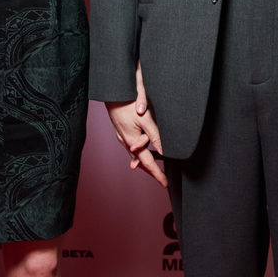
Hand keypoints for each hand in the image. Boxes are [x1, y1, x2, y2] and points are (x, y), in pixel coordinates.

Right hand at [106, 66, 166, 186]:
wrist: (112, 92)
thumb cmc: (128, 103)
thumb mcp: (146, 120)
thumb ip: (155, 136)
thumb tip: (163, 152)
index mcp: (132, 141)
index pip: (147, 162)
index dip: (157, 174)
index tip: (165, 184)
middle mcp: (125, 141)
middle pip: (140, 161)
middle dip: (151, 170)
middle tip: (161, 178)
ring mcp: (121, 136)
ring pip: (135, 153)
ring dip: (144, 161)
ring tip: (153, 168)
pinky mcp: (120, 130)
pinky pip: (130, 145)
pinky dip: (138, 151)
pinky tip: (140, 150)